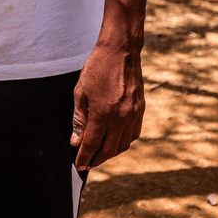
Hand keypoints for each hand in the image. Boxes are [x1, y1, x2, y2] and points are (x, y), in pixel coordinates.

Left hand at [71, 41, 144, 169]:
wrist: (120, 52)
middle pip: (109, 150)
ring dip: (111, 154)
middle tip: (87, 163)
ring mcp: (133, 115)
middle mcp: (120, 118)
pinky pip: (133, 135)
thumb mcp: (80, 92)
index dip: (84, 157)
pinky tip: (115, 142)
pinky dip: (123, 143)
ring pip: (123, 145)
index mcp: (102, 113)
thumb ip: (79, 119)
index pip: (92, 144)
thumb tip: (76, 141)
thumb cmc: (96, 69)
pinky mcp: (141, 110)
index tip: (78, 165)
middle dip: (97, 159)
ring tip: (100, 155)